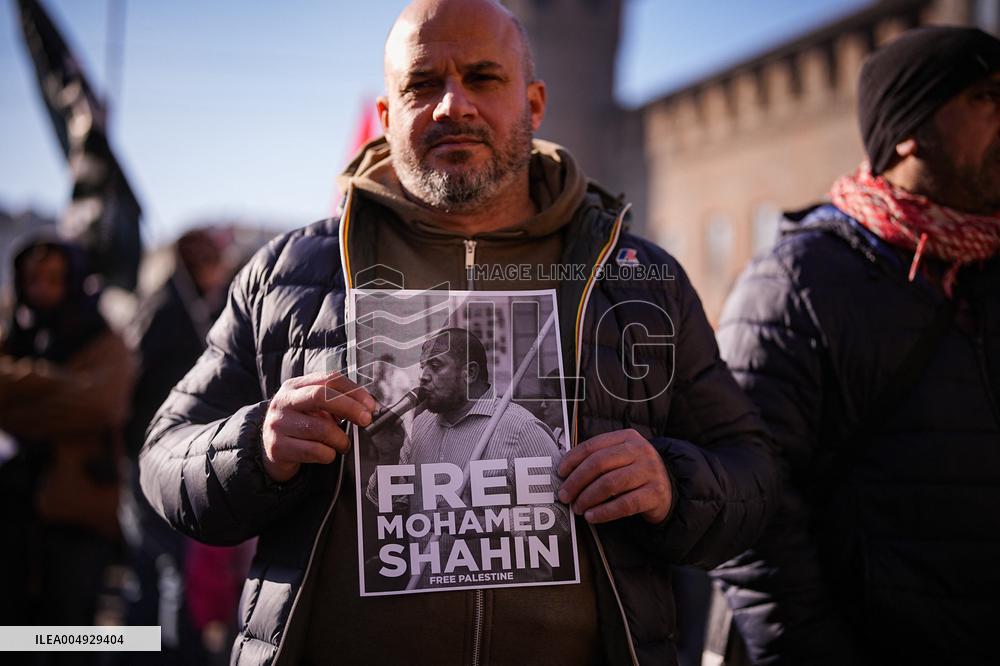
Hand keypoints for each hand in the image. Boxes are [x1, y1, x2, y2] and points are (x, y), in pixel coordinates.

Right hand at [261, 371, 375, 481]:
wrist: (271, 450)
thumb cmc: (301, 426)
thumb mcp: (314, 409)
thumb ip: (335, 403)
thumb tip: (367, 408)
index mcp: (295, 386)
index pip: (328, 379)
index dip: (353, 390)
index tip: (370, 405)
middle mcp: (283, 401)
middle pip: (321, 396)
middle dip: (349, 407)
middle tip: (366, 420)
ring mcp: (277, 424)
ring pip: (319, 428)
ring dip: (340, 438)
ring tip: (344, 444)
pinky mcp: (277, 447)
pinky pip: (313, 451)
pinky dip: (328, 454)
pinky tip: (328, 454)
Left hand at [556, 429, 671, 523]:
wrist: (667, 489)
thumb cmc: (633, 473)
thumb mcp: (620, 458)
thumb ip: (597, 459)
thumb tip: (564, 473)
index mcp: (627, 437)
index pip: (593, 446)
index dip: (572, 460)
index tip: (560, 474)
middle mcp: (640, 450)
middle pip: (599, 463)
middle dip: (576, 481)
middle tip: (565, 496)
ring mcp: (650, 471)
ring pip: (610, 484)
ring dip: (588, 498)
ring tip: (578, 508)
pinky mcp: (656, 493)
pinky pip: (624, 504)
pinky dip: (604, 512)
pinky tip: (592, 516)